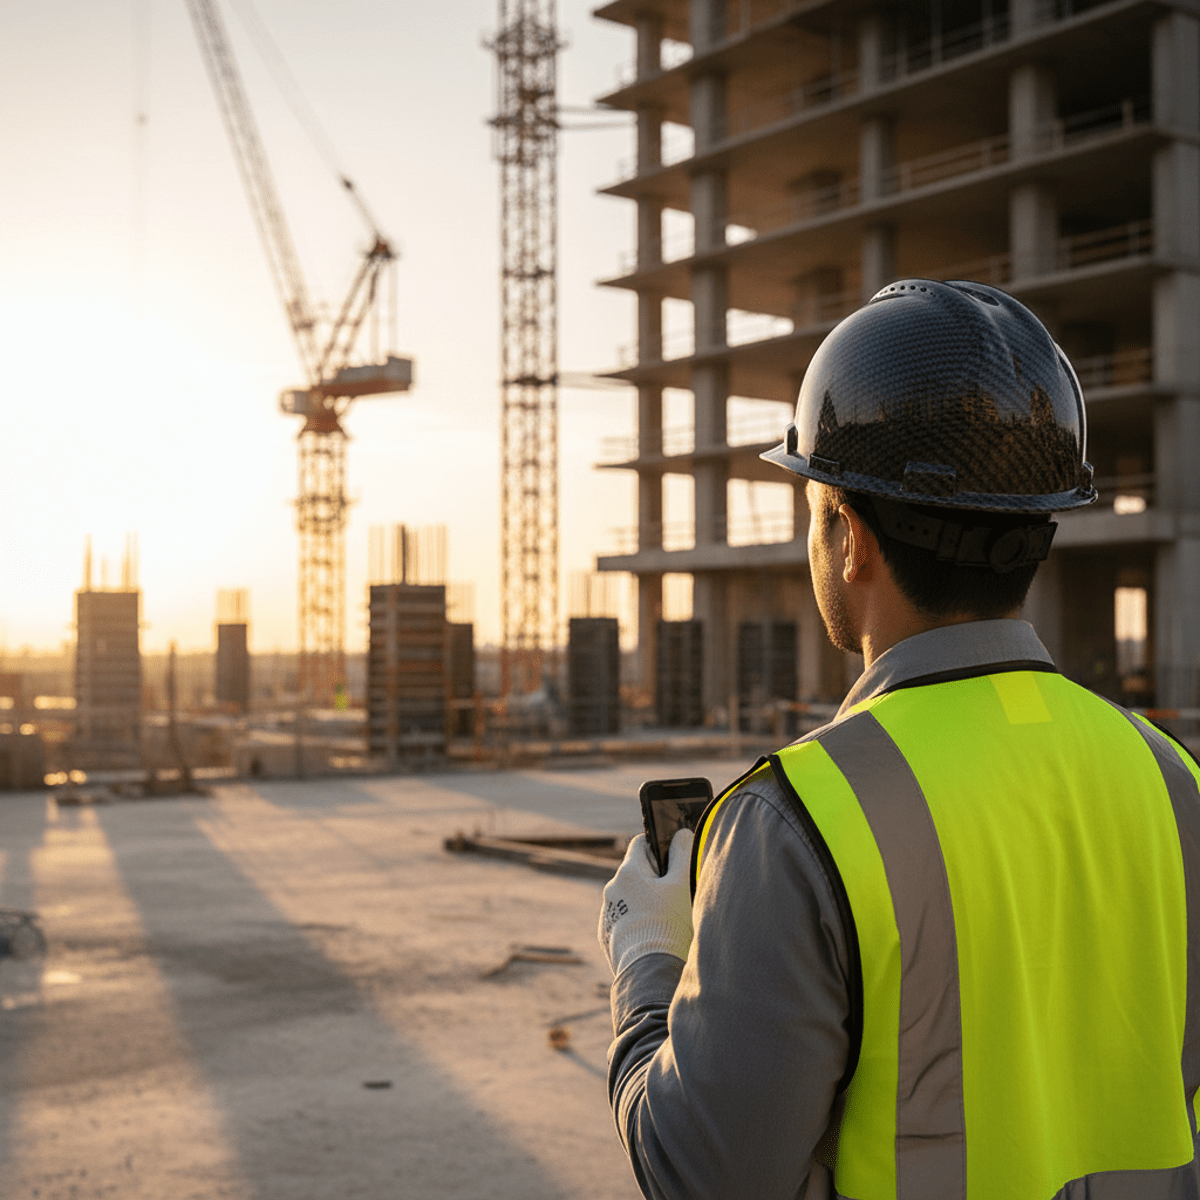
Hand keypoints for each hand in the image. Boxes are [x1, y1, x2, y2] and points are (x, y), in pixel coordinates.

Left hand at [598, 829, 694, 976]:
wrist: (649, 973)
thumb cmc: (669, 924)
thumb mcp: (682, 884)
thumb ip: (682, 854)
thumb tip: (680, 833)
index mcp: (628, 871)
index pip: (641, 843)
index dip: (660, 846)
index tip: (674, 859)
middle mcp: (612, 889)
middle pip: (636, 873)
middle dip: (655, 879)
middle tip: (677, 895)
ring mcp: (608, 913)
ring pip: (630, 898)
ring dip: (646, 903)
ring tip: (667, 921)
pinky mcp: (607, 936)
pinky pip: (625, 921)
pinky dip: (638, 923)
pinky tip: (654, 936)